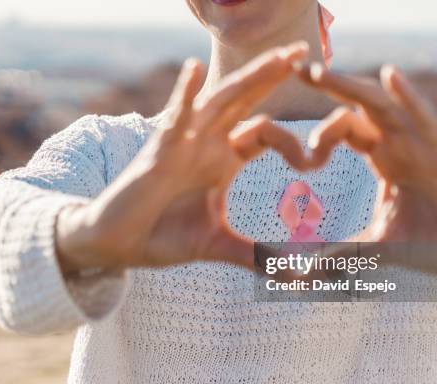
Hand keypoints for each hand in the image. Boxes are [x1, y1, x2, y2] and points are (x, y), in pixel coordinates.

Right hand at [56, 43, 309, 273]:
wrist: (119, 243)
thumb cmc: (164, 237)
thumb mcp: (219, 245)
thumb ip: (257, 257)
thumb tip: (299, 279)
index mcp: (224, 160)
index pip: (266, 134)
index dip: (294, 140)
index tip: (316, 159)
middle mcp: (207, 144)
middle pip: (245, 102)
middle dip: (273, 76)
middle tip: (304, 51)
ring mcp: (183, 143)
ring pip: (219, 102)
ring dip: (247, 79)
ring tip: (278, 57)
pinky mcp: (157, 152)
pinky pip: (172, 118)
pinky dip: (182, 95)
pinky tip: (193, 69)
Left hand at [298, 63, 436, 243]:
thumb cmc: (432, 244)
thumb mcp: (375, 247)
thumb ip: (338, 253)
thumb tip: (298, 274)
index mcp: (382, 157)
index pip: (345, 130)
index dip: (320, 132)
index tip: (297, 152)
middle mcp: (399, 142)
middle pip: (358, 107)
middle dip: (329, 88)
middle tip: (296, 72)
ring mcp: (420, 142)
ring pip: (382, 104)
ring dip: (350, 87)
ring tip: (318, 73)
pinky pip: (425, 116)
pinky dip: (408, 95)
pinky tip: (389, 75)